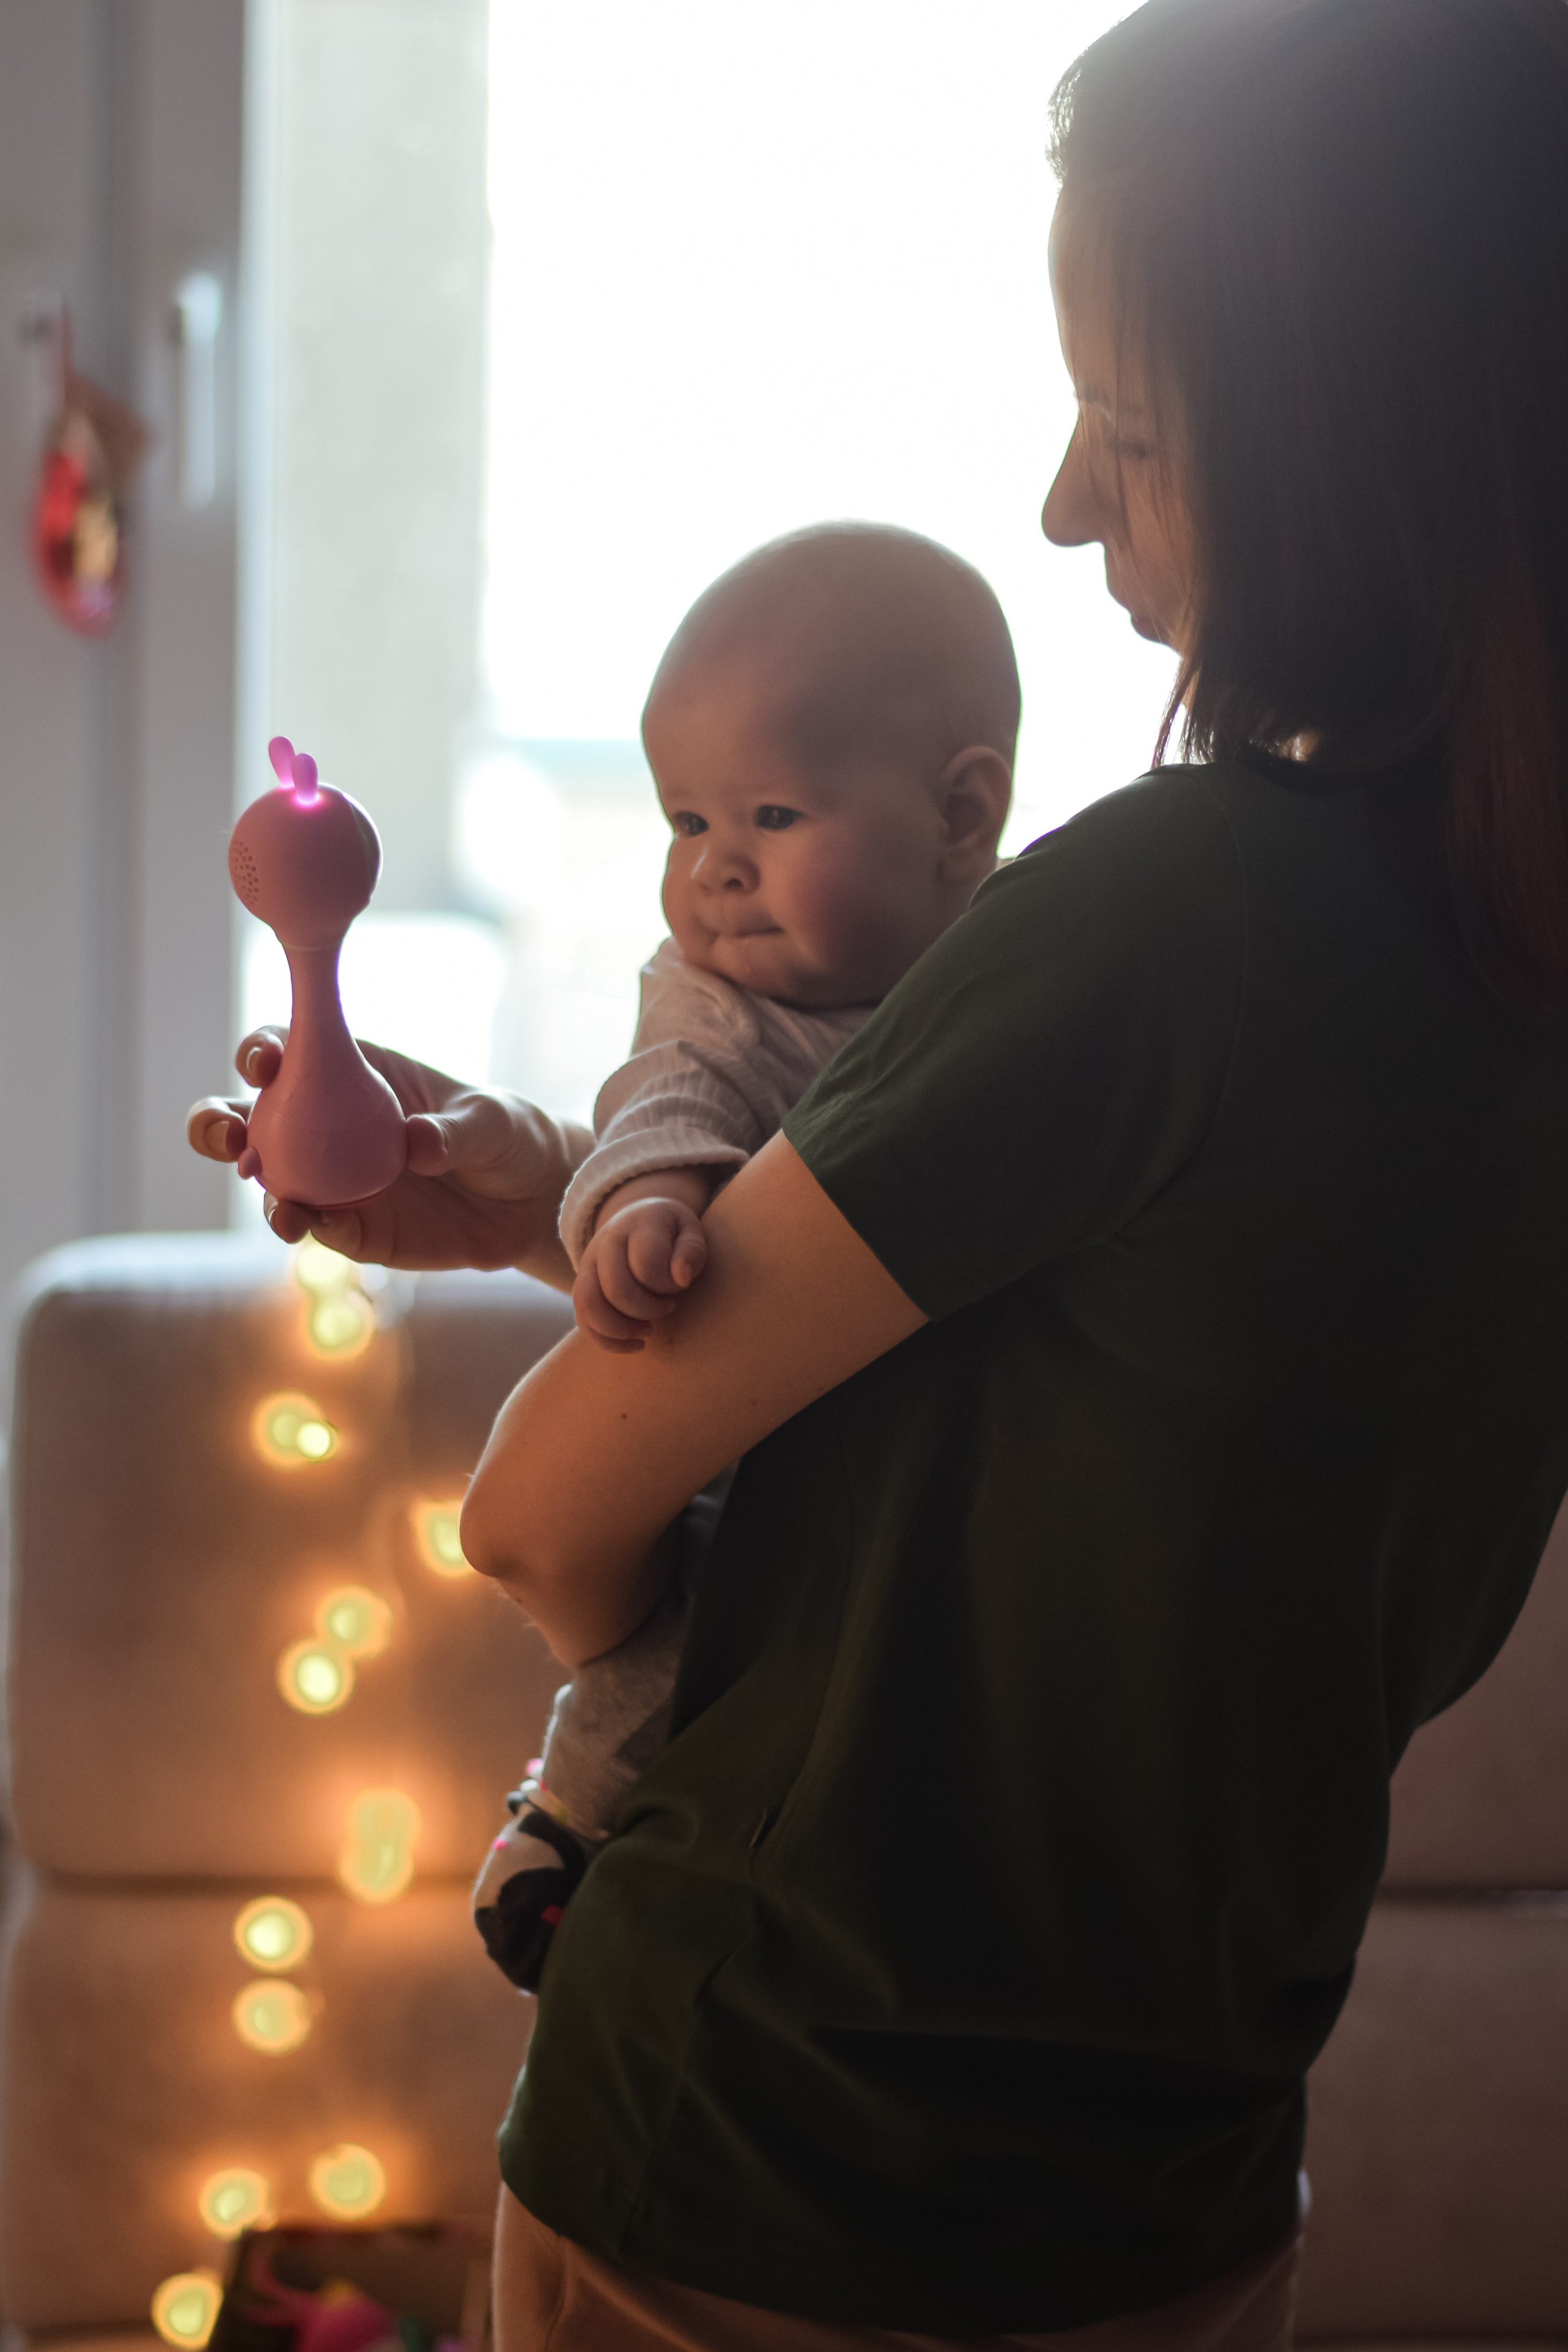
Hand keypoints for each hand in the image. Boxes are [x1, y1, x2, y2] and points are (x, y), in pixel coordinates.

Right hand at [186, 1028, 591, 1282]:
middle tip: (228, 1133)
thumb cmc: (503, 1136)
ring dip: (260, 1189)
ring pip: (269, 1181)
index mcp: (351, 1073)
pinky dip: (308, 1225)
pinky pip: (317, 1227)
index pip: (288, 1051)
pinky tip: (310, 1225)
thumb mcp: (490, 1121)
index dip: (262, 1051)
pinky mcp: (352, 1228)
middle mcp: (324, 1126)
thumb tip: (415, 1144)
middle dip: (219, 1123)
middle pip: (248, 1119)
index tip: (264, 1062)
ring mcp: (331, 1180)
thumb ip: (452, 1131)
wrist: (527, 1202)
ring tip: (278, 1203)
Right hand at [573, 1195, 708, 1351]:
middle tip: (668, 1307)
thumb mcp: (689, 1230)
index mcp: (637, 1226)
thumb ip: (692, 1251)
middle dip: (647, 1310)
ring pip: (589, 1306)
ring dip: (622, 1329)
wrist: (635, 1219)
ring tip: (648, 1331)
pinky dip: (608, 1341)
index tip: (681, 1285)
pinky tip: (635, 1345)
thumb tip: (682, 1278)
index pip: (646, 1264)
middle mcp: (606, 1243)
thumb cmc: (670, 1231)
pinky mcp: (581, 1285)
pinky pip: (583, 1320)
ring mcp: (588, 1264)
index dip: (667, 1284)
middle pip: (616, 1289)